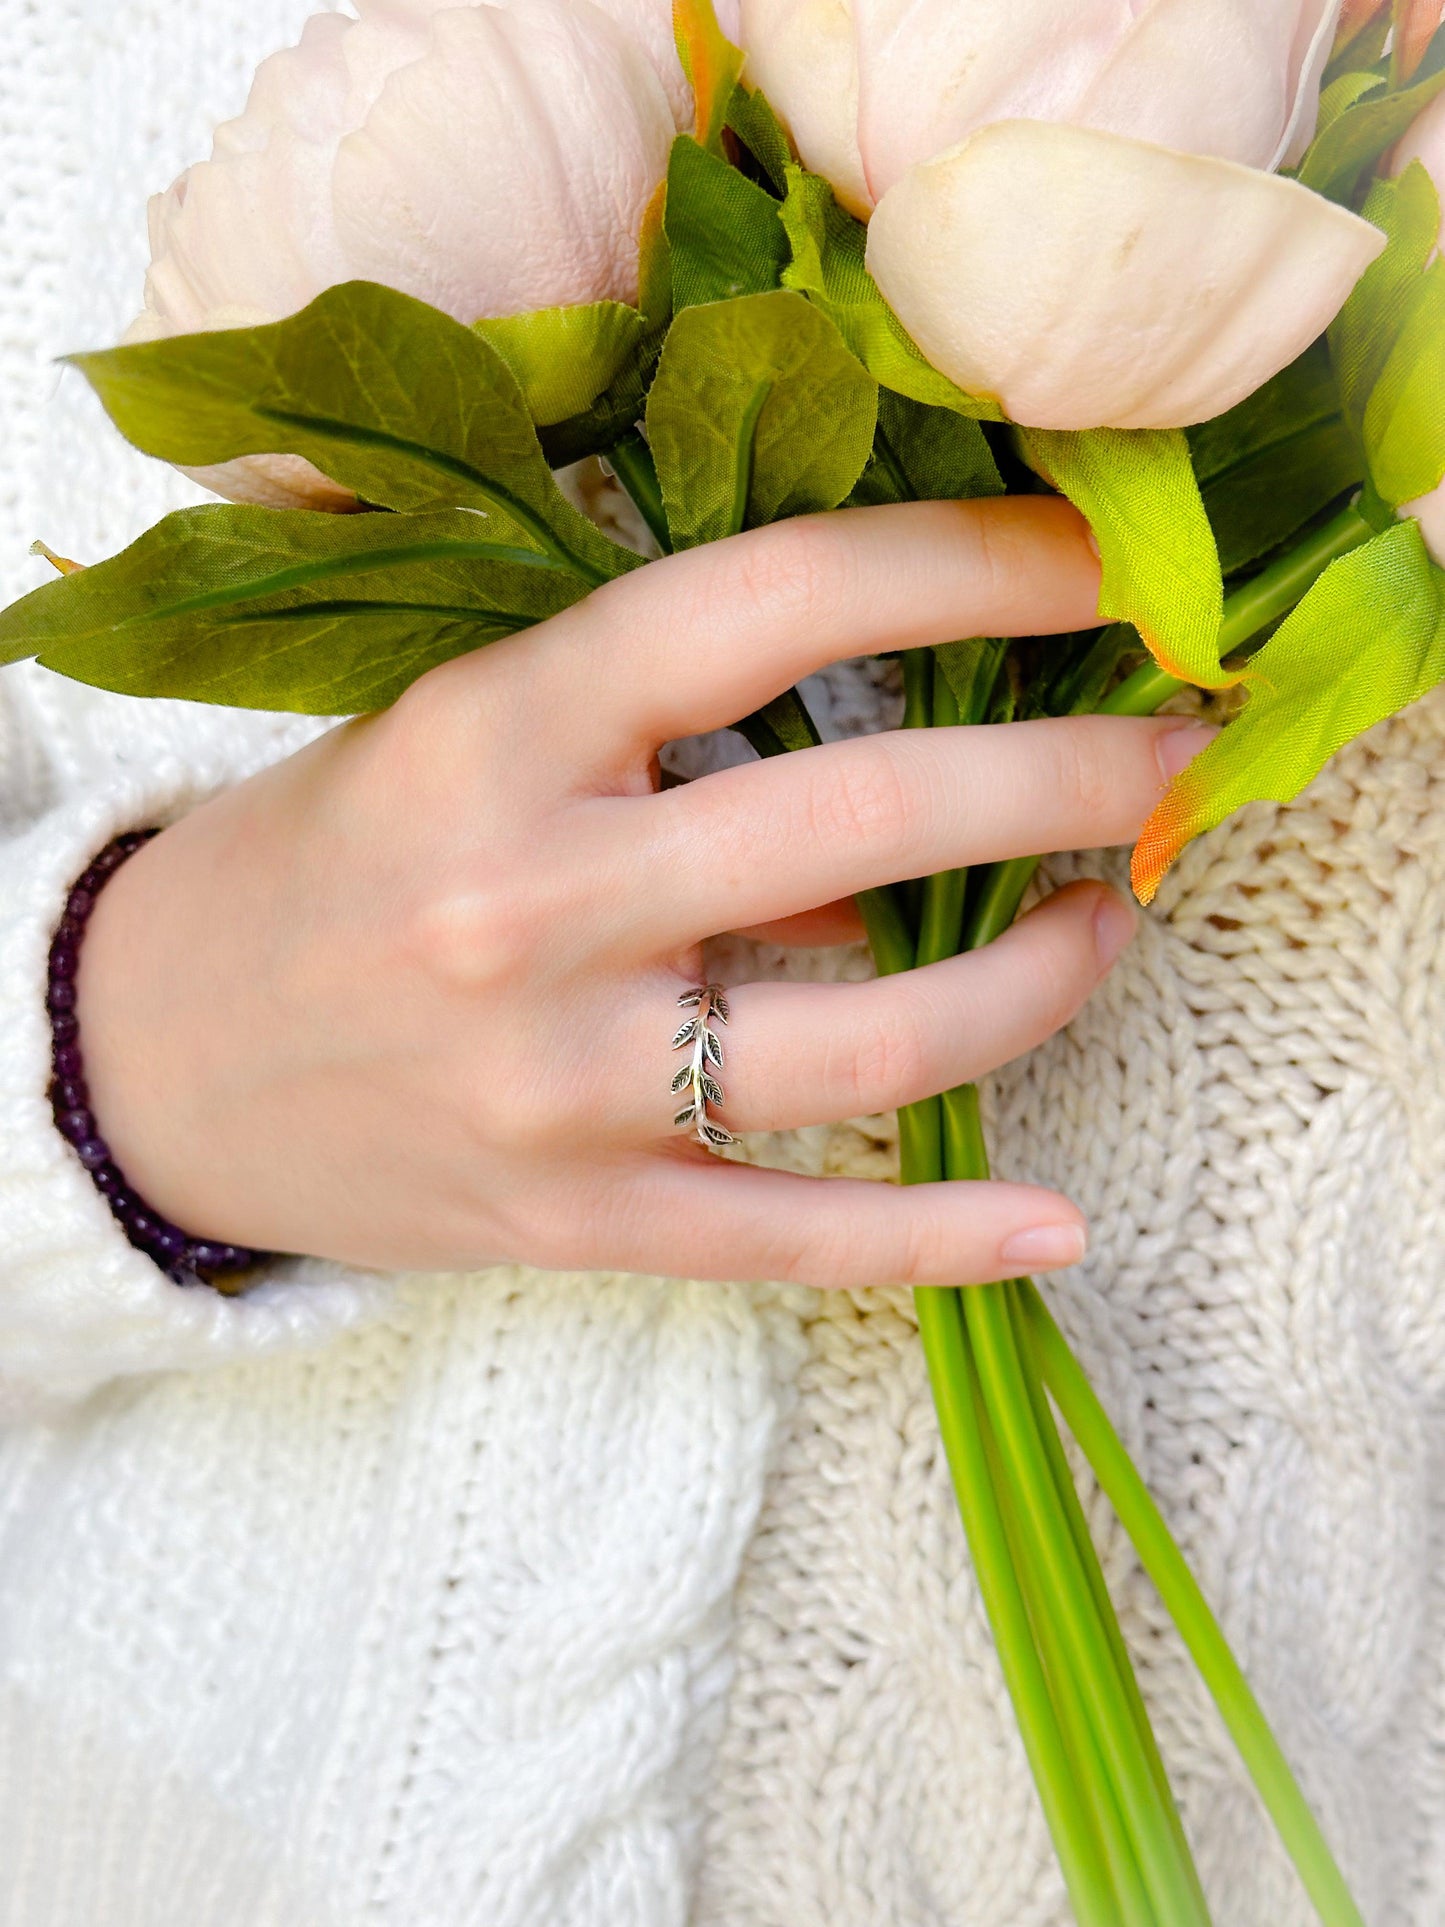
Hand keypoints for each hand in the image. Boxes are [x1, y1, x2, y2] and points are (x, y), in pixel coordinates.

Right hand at [74, 496, 1210, 1287]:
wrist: (142, 1061)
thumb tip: (904, 737)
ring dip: (1040, 981)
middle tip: (1174, 756)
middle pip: (862, 819)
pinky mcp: (571, 1221)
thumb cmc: (325, 866)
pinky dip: (942, 1233)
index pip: (767, 606)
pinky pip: (794, 1238)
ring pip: (870, 1044)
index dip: (960, 564)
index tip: (1090, 561)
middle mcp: (527, 905)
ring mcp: (555, 1084)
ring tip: (1109, 926)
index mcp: (492, 735)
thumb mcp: (457, 737)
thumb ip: (657, 729)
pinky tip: (1055, 1221)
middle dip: (1066, 775)